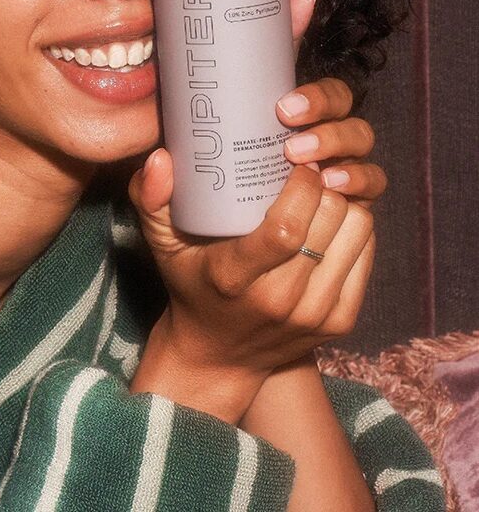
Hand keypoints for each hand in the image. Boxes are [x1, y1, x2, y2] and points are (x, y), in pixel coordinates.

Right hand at [128, 0, 375, 385]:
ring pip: (355, 232)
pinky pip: (365, 253)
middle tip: (311, 162)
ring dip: (345, 200)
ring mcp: (315, 315)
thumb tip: (161, 156)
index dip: (302, 186)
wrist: (220, 358)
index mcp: (234, 278)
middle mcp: (280, 301)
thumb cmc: (190, 284)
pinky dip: (356, 225)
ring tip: (324, 185)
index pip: (285, 229)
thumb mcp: (161, 244)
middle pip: (327, 224)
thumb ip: (151, 199)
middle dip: (325, 183)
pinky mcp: (341, 321)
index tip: (295, 158)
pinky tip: (335, 214)